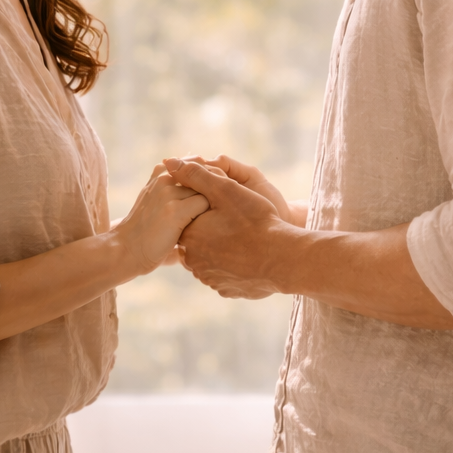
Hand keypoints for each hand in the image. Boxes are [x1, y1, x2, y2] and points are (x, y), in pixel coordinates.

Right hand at [111, 168, 208, 275]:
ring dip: (215, 203)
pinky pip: (205, 204)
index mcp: (161, 173)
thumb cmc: (146, 232)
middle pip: (206, 174)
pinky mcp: (174, 210)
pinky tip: (209, 229)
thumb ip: (177, 192)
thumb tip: (206, 191)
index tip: (216, 198)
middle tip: (223, 208)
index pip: (198, 164)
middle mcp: (164, 177)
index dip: (212, 180)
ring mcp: (168, 193)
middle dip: (217, 190)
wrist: (125, 251)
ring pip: (208, 188)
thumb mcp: (157, 203)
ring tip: (217, 219)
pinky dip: (211, 216)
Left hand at [167, 157, 291, 298]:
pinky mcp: (227, 290)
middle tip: (236, 222)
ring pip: (210, 258)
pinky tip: (248, 256)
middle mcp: (193, 261)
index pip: (188, 218)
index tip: (225, 206)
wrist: (283, 258)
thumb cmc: (255, 221)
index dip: (206, 209)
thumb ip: (195, 175)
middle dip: (211, 230)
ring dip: (221, 249)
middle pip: (198, 240)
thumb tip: (169, 162)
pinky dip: (233, 266)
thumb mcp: (225, 189)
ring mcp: (210, 279)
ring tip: (243, 237)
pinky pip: (225, 275)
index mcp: (189, 235)